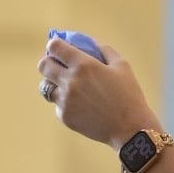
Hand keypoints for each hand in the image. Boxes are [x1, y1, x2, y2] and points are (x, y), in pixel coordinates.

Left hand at [37, 37, 160, 150]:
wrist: (130, 127)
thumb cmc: (129, 95)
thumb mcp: (123, 67)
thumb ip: (105, 51)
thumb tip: (91, 44)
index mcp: (84, 65)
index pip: (55, 47)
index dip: (55, 45)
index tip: (59, 47)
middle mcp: (70, 80)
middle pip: (43, 65)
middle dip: (49, 62)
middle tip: (59, 65)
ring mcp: (65, 100)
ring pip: (46, 87)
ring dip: (53, 83)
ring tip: (67, 86)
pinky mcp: (64, 116)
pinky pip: (57, 104)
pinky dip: (65, 102)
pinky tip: (82, 105)